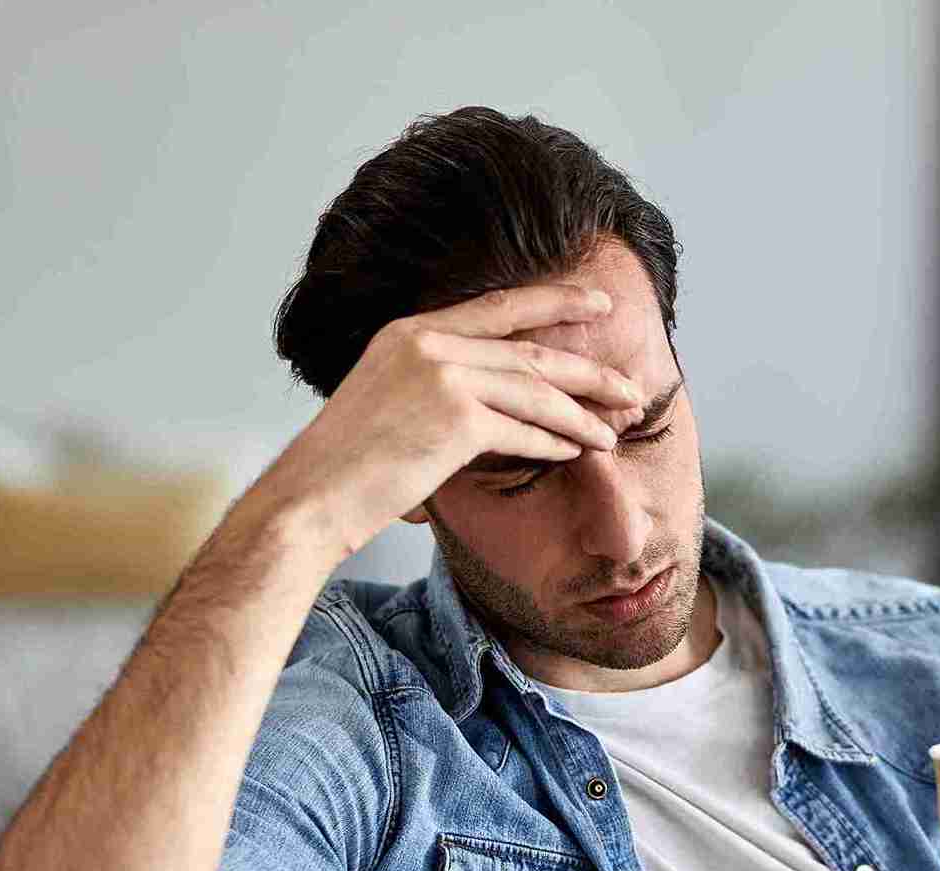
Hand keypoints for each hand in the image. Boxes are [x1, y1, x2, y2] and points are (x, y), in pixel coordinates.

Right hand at [240, 283, 649, 565]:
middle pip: (531, 351)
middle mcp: (427, 343)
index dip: (555, 301)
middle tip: (630, 385)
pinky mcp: (455, 418)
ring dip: (582, 415)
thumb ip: (436, 384)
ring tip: (614, 431)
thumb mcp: (386, 399)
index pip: (499, 307)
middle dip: (589, 370)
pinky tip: (577, 451)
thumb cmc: (345, 467)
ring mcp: (442, 376)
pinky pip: (523, 430)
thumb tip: (491, 402)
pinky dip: (555, 442)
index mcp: (409, 331)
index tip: (597, 300)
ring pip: (536, 391)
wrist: (309, 499)